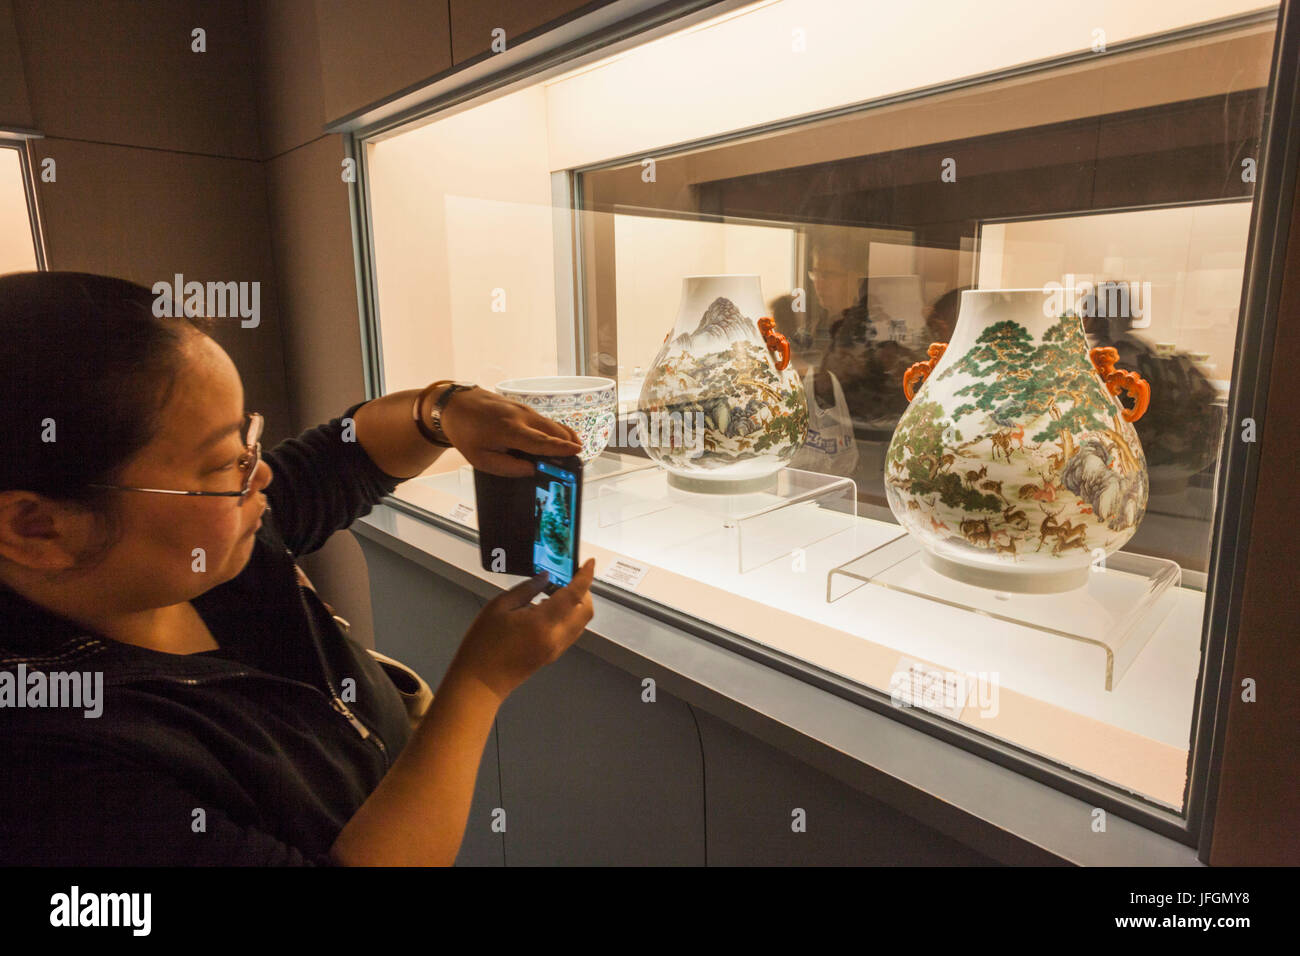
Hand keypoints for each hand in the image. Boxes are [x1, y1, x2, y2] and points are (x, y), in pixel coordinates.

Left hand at [438, 387, 582, 476]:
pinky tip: (562, 442)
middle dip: (568, 446)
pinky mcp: (526, 409)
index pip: (540, 441)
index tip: (577, 451)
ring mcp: (525, 410)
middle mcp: (522, 417)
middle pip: (555, 432)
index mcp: (509, 430)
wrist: (457, 404)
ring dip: (564, 440)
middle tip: (575, 465)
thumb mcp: (481, 459)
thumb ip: (508, 468)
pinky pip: (547, 422)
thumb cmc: (467, 433)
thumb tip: (533, 470)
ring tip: (572, 455)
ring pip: (554, 425)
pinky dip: (557, 432)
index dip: (560, 448)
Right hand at [450, 558, 595, 701]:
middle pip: (586, 610)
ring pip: (581, 622)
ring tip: (554, 591)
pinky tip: (547, 608)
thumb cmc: (483, 644)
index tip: (589, 562)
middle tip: (567, 577)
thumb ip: (527, 589)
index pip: (575, 595)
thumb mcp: (499, 607)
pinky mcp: (553, 655)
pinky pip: (571, 631)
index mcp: (543, 623)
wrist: (480, 682)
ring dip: (576, 604)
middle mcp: (556, 637)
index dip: (585, 576)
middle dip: (584, 591)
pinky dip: (568, 616)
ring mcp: (557, 649)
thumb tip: (545, 577)